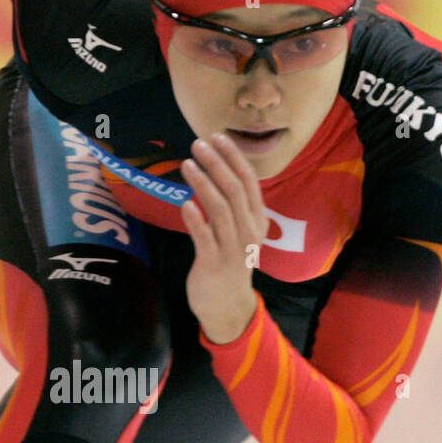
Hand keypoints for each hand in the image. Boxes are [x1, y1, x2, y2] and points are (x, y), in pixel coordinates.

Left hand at [180, 134, 267, 343]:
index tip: (217, 137)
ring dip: (203, 184)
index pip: (248, 181)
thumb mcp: (239, 231)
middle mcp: (249, 231)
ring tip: (187, 164)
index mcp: (257, 219)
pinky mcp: (214, 264)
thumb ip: (230, 206)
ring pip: (220, 210)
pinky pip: (205, 238)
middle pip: (234, 190)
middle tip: (198, 144)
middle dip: (217, 164)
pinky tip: (184, 203)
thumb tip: (212, 172)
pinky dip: (195, 219)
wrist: (227, 305)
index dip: (233, 157)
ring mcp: (232, 248)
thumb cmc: (229, 262)